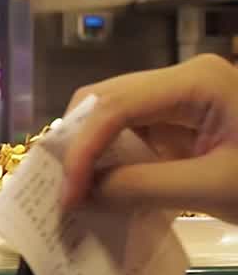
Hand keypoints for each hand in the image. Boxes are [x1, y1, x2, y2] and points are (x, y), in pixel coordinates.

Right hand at [62, 54, 237, 222]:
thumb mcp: (214, 189)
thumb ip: (143, 188)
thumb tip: (83, 195)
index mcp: (196, 81)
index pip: (116, 106)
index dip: (82, 150)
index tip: (67, 195)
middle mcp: (184, 78)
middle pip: (107, 101)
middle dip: (78, 144)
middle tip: (61, 187)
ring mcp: (183, 98)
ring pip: (114, 116)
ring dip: (91, 152)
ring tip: (75, 189)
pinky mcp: (185, 121)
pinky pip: (134, 134)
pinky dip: (113, 160)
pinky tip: (103, 186)